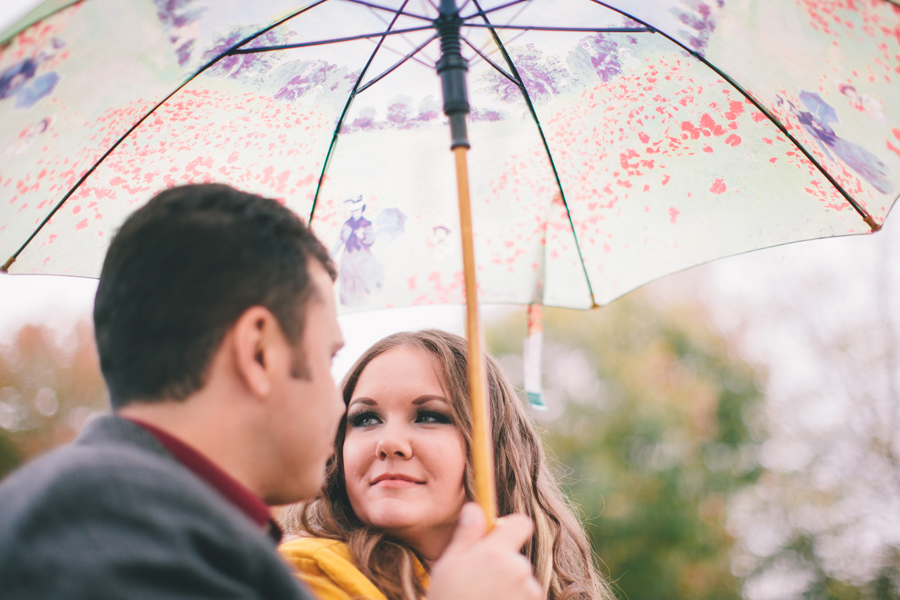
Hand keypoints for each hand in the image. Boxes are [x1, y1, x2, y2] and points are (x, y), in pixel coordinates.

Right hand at [428, 503, 542, 599]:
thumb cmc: (448, 599)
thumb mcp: (449, 565)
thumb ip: (467, 534)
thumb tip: (474, 508)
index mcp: (497, 552)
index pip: (522, 523)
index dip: (511, 528)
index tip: (498, 538)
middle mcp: (519, 569)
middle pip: (517, 557)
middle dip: (503, 567)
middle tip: (478, 585)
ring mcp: (530, 593)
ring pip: (523, 583)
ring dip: (509, 590)